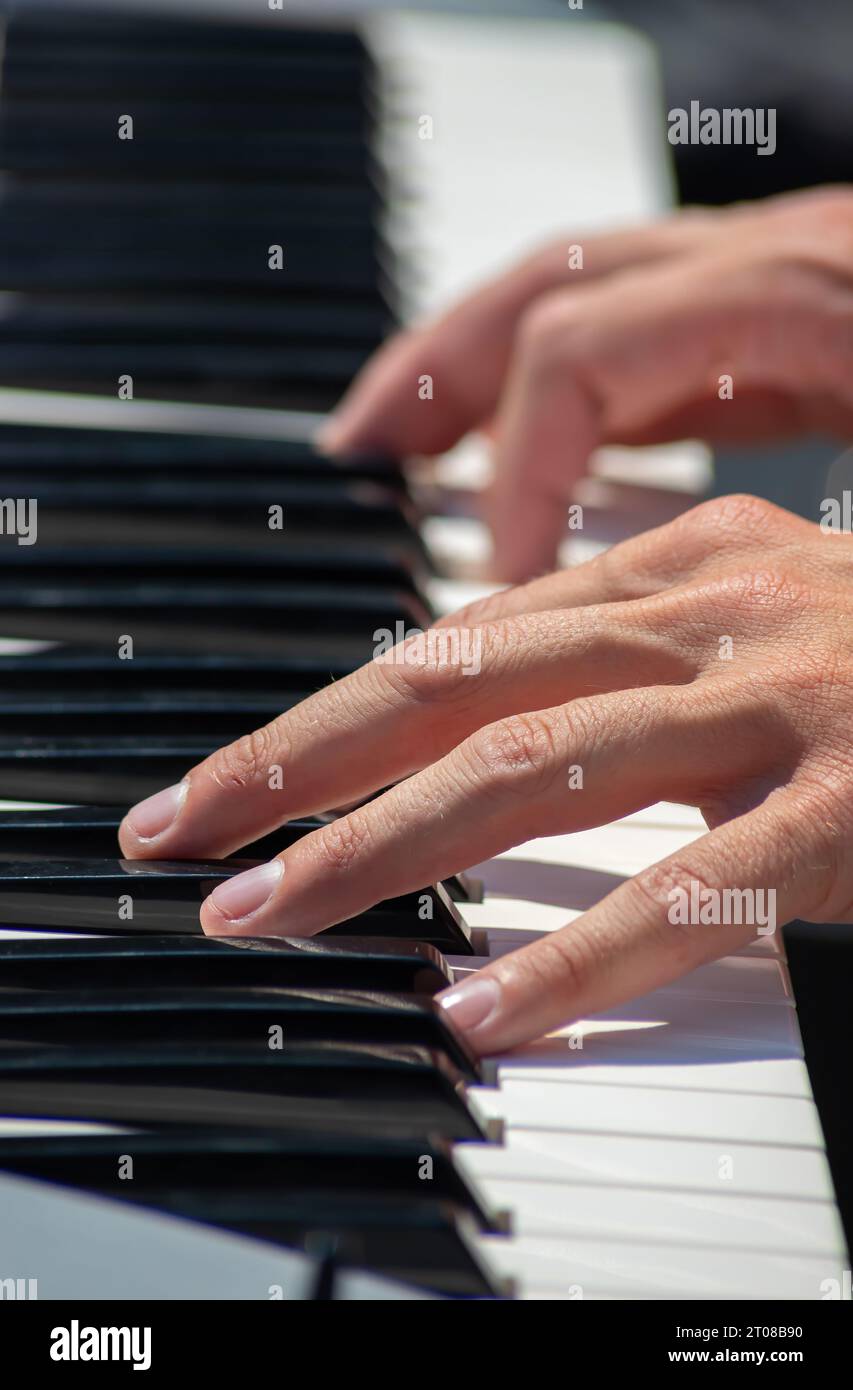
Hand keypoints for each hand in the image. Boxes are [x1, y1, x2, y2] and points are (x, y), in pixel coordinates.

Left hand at [120, 495, 852, 1056]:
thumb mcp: (743, 613)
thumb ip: (617, 648)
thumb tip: (476, 697)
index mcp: (675, 572)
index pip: (454, 642)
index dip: (325, 714)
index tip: (231, 783)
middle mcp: (706, 619)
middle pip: (454, 688)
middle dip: (300, 764)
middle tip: (189, 833)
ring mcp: (781, 706)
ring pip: (536, 772)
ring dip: (384, 851)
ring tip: (275, 912)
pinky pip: (696, 893)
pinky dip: (580, 956)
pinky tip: (483, 1012)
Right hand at [318, 187, 852, 579]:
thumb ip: (811, 550)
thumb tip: (683, 610)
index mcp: (793, 296)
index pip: (579, 353)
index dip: (515, 471)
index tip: (503, 580)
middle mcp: (760, 262)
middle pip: (542, 289)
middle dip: (431, 376)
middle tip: (357, 461)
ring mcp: (758, 274)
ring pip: (570, 291)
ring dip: (471, 363)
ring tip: (399, 444)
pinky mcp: (767, 308)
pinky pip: (624, 324)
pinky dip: (547, 378)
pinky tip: (519, 440)